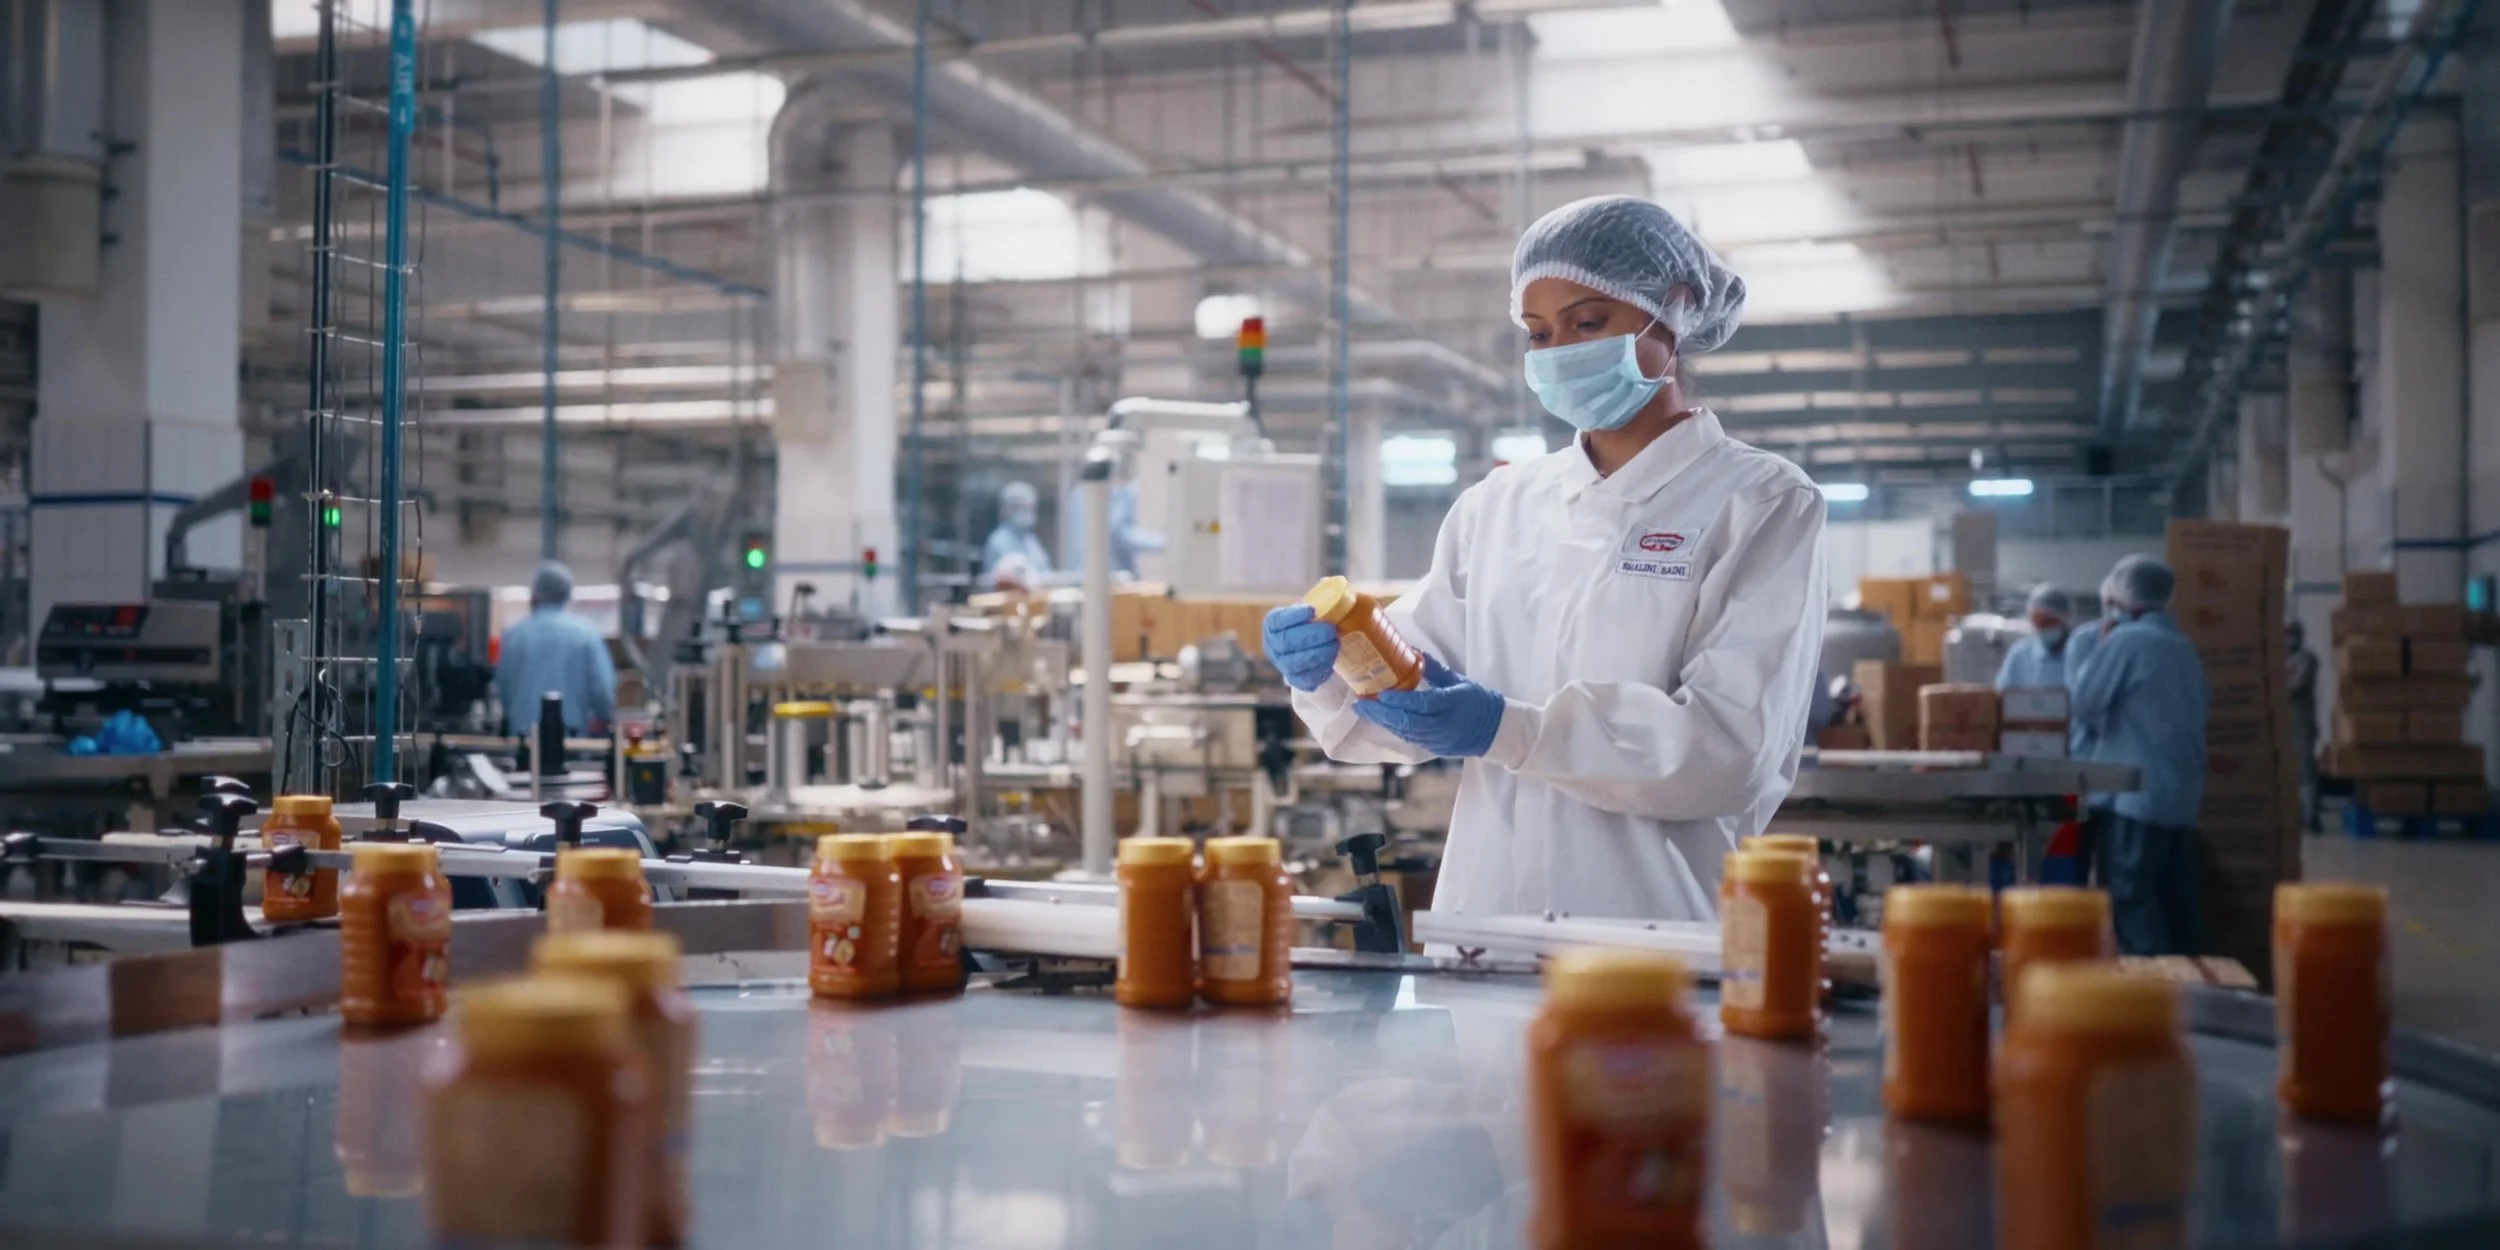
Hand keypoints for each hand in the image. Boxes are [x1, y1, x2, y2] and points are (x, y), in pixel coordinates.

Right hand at [1263, 604, 1340, 691]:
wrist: (1312, 645)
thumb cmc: (1313, 621)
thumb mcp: (1313, 606)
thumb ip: (1322, 598)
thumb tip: (1337, 586)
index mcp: (1273, 624)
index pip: (1278, 620)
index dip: (1294, 616)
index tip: (1313, 610)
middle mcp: (1273, 645)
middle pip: (1287, 642)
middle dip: (1311, 636)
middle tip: (1331, 630)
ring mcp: (1283, 664)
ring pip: (1295, 663)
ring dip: (1318, 654)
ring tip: (1335, 644)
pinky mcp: (1296, 679)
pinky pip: (1305, 679)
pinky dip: (1320, 670)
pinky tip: (1332, 660)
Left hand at [1354, 655, 1504, 757]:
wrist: (1495, 730)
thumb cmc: (1477, 700)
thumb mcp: (1458, 680)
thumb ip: (1434, 669)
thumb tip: (1413, 650)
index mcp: (1451, 705)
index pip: (1421, 704)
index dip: (1398, 701)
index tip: (1379, 693)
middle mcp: (1443, 725)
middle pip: (1407, 722)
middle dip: (1381, 714)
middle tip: (1360, 705)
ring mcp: (1438, 739)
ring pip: (1405, 732)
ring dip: (1383, 722)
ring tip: (1364, 711)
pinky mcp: (1434, 748)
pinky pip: (1410, 738)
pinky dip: (1394, 728)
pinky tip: (1381, 720)